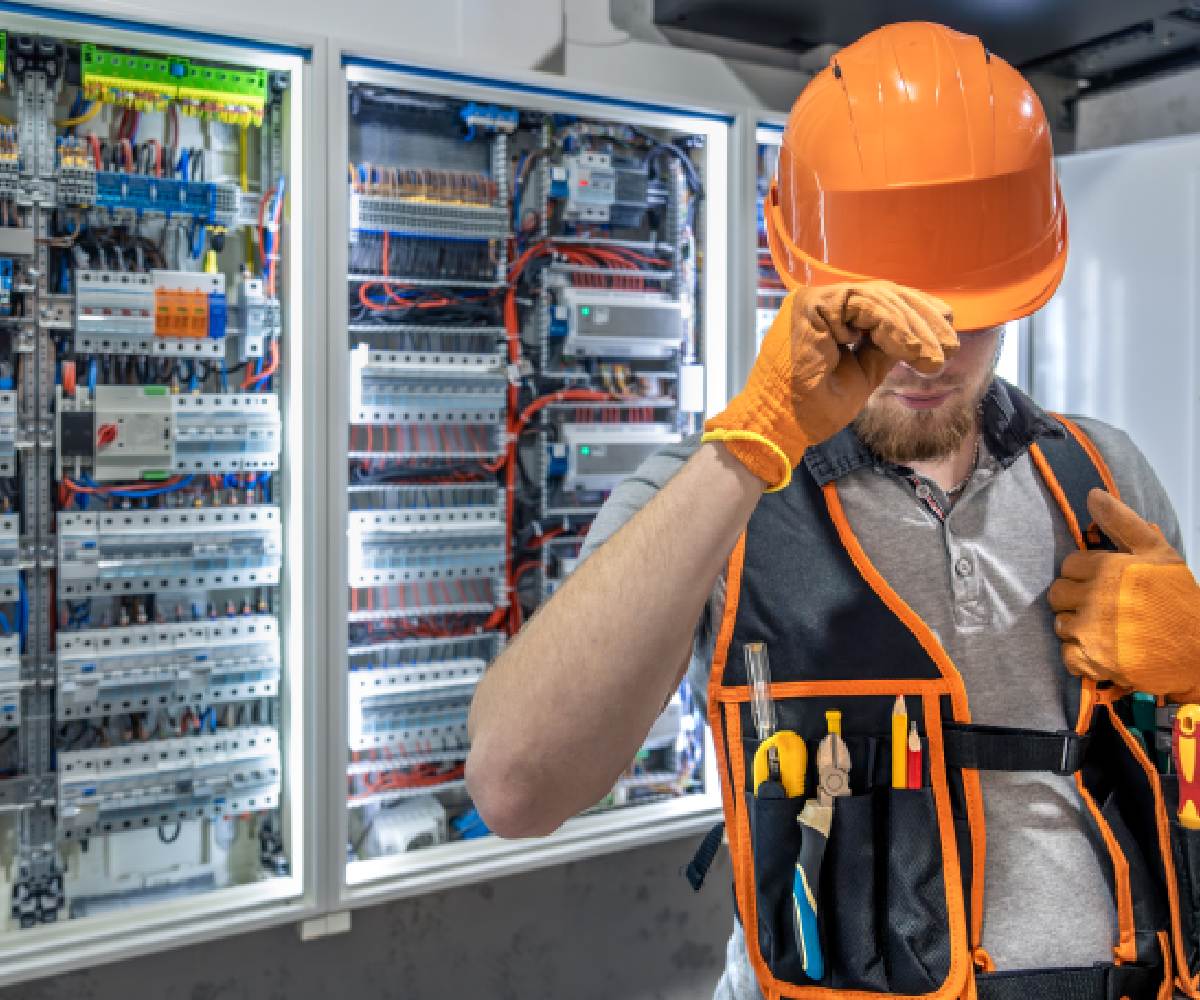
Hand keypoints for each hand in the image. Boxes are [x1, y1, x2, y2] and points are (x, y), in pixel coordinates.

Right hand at [703, 281, 958, 489]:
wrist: (780, 426)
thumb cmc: (812, 408)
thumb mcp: (863, 374)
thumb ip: (884, 349)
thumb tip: (918, 337)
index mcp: (830, 316)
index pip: (882, 304)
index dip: (917, 318)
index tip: (946, 340)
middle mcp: (822, 302)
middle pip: (885, 296)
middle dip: (923, 321)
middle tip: (950, 346)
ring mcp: (816, 300)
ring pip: (880, 299)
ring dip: (914, 328)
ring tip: (935, 356)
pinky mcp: (813, 305)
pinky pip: (866, 307)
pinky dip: (895, 327)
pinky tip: (915, 350)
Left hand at [1048, 488, 1199, 699]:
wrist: (1198, 650)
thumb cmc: (1178, 598)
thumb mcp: (1157, 552)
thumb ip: (1122, 522)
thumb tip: (1092, 494)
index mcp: (1107, 569)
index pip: (1069, 565)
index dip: (1086, 573)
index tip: (1106, 581)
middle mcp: (1094, 599)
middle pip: (1058, 594)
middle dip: (1076, 598)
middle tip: (1104, 605)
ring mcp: (1090, 632)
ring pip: (1060, 623)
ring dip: (1077, 626)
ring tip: (1106, 627)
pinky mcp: (1092, 662)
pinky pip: (1066, 655)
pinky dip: (1080, 655)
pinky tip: (1103, 649)